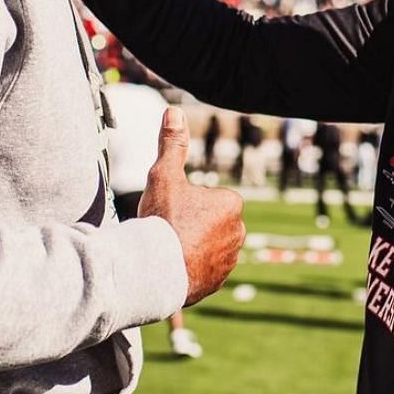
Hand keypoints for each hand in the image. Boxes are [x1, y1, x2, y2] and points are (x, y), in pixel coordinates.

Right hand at [139, 107, 244, 305]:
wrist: (154, 271)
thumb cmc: (161, 220)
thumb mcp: (164, 176)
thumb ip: (172, 144)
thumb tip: (173, 112)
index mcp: (231, 204)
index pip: (207, 198)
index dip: (184, 203)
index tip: (172, 212)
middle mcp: (239, 231)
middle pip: (208, 222)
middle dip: (190, 226)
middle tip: (167, 232)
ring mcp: (230, 259)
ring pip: (206, 246)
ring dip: (190, 248)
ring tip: (168, 251)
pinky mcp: (218, 282)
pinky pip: (203, 270)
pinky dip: (190, 270)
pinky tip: (172, 269)